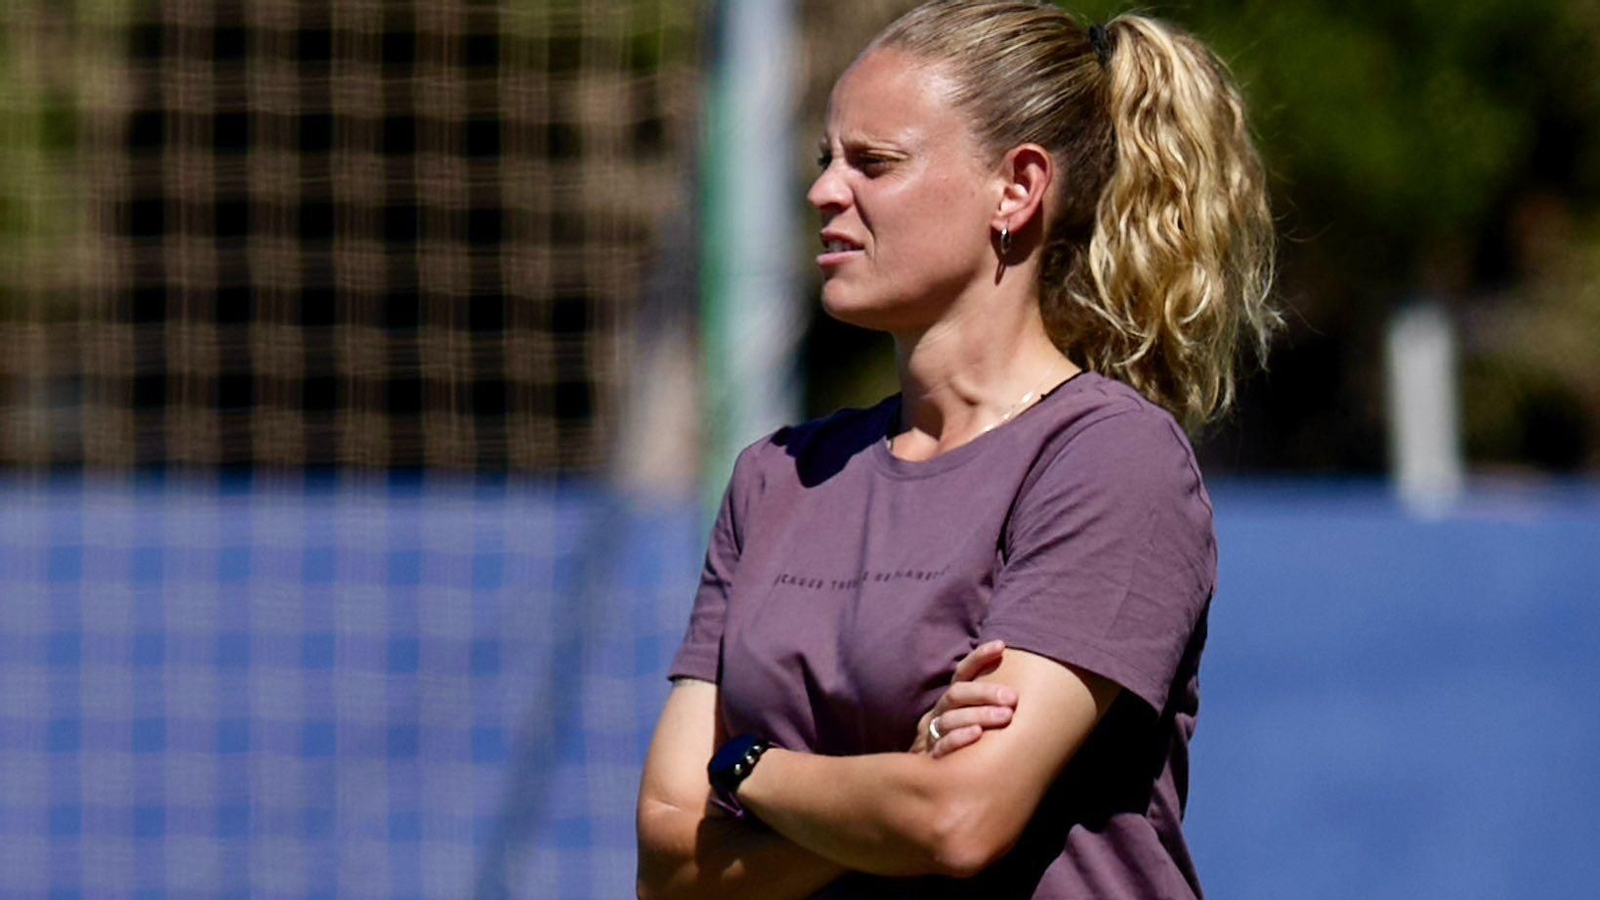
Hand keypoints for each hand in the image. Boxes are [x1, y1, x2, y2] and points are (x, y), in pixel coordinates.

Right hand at [909, 640, 1016, 758]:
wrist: (932, 780)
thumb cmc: (965, 746)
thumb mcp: (975, 721)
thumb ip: (992, 706)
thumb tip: (1025, 689)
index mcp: (951, 701)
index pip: (962, 673)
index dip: (979, 657)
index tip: (1000, 645)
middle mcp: (939, 713)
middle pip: (956, 694)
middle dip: (985, 693)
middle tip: (1012, 698)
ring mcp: (931, 734)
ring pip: (950, 718)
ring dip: (979, 714)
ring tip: (1005, 717)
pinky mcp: (929, 757)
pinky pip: (941, 745)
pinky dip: (959, 738)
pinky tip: (977, 735)